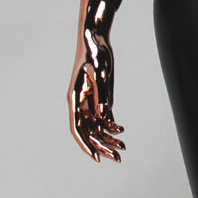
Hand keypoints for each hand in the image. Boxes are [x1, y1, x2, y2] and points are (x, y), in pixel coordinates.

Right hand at [68, 0, 125, 161]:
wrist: (96, 38)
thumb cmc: (94, 51)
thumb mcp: (100, 71)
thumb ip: (101, 93)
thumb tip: (105, 115)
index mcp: (75, 98)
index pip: (77, 128)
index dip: (85, 144)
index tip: (95, 158)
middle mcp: (81, 103)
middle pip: (89, 131)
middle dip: (101, 146)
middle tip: (116, 158)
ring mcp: (90, 100)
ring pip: (97, 126)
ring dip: (108, 138)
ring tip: (122, 149)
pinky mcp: (99, 96)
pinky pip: (104, 117)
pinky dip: (112, 126)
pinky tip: (121, 131)